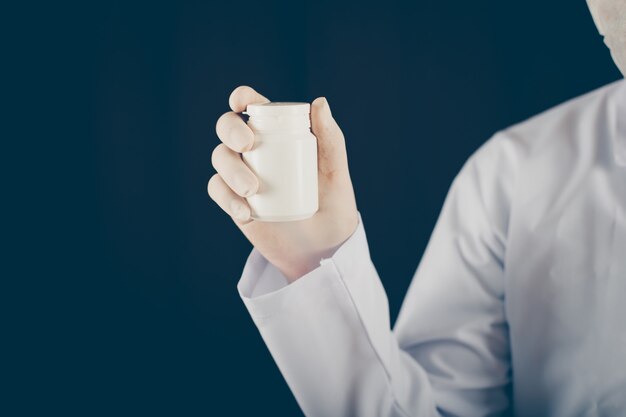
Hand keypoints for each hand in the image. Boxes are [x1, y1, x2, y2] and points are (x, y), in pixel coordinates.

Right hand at [208, 86, 358, 281]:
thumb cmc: (333, 205)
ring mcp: (242, 175)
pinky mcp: (234, 201)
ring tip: (252, 190)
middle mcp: (256, 150)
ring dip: (230, 169)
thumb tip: (320, 102)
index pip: (255, 107)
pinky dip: (226, 197)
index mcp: (280, 134)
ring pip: (220, 158)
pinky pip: (218, 190)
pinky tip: (245, 211)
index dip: (242, 98)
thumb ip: (331, 140)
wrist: (321, 249)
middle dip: (230, 130)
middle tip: (247, 145)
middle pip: (228, 128)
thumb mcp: (336, 173)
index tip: (241, 102)